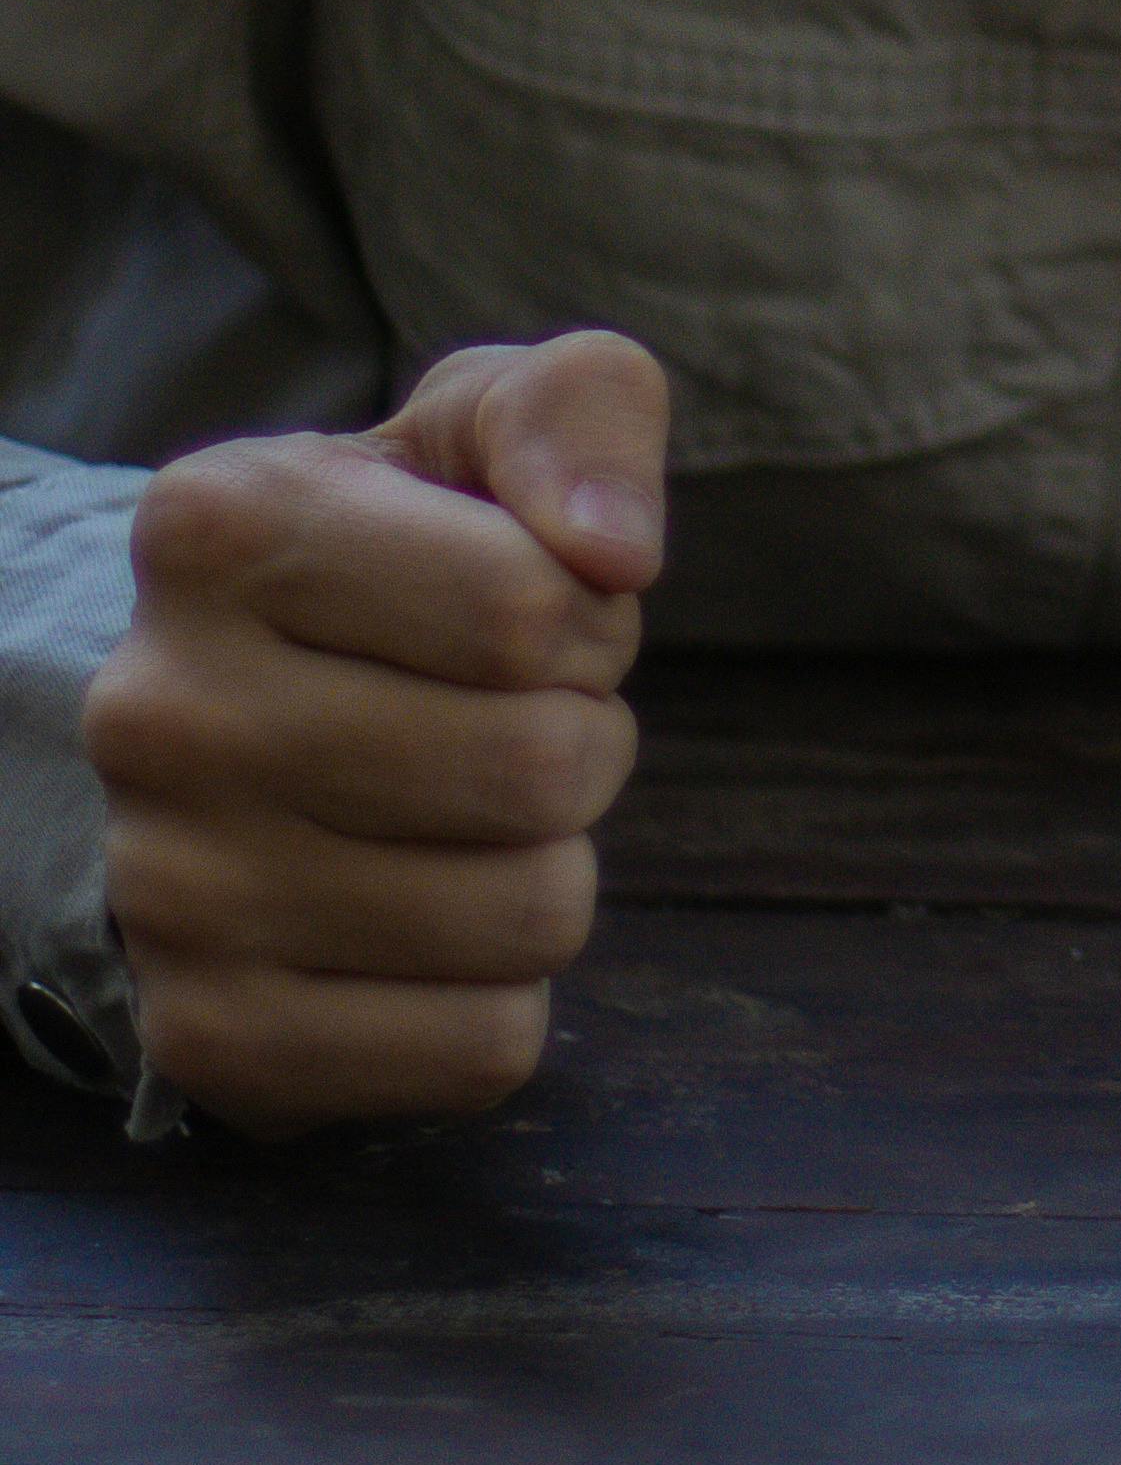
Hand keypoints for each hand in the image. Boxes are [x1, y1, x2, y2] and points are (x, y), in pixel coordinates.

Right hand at [79, 332, 666, 1133]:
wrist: (235, 728)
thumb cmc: (398, 555)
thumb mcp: (479, 428)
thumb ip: (577, 413)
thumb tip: (617, 552)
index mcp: (215, 525)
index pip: (529, 604)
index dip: (589, 613)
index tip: (537, 610)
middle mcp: (159, 711)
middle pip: (539, 763)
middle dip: (583, 737)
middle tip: (512, 719)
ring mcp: (170, 891)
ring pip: (532, 913)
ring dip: (552, 862)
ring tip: (469, 815)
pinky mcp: (210, 1042)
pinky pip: (485, 1051)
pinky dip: (504, 991)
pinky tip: (428, 926)